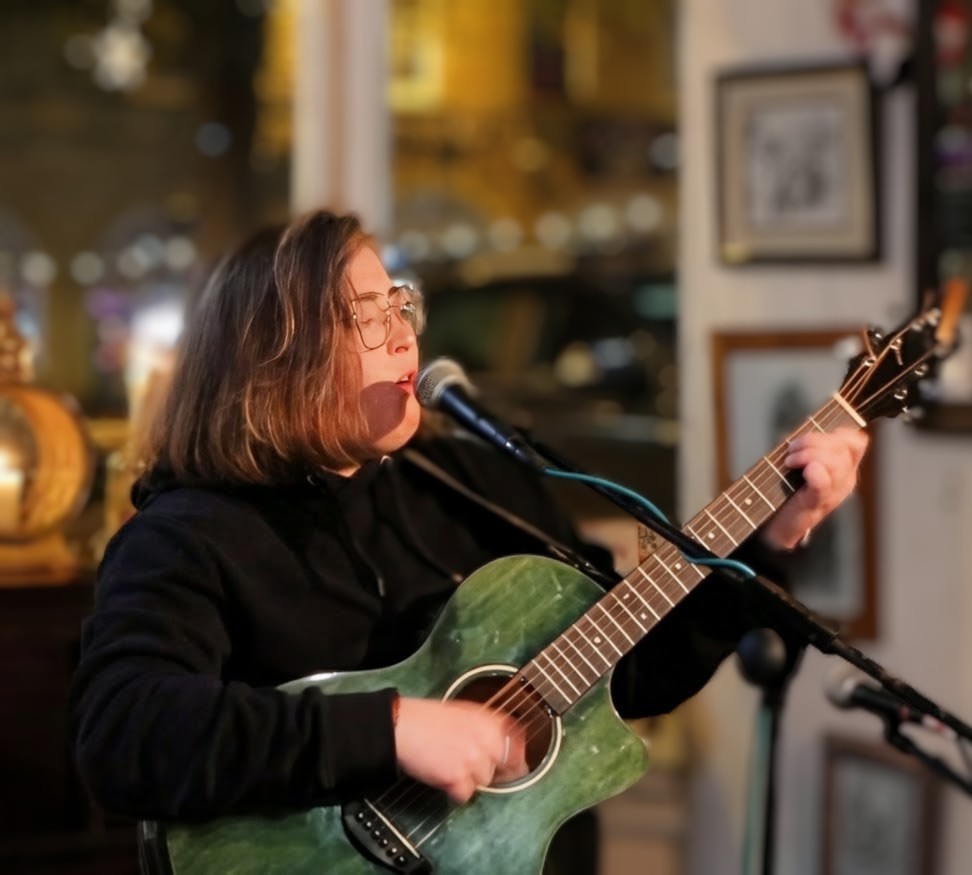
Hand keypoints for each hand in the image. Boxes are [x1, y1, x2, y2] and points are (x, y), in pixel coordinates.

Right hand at [394, 697, 527, 802]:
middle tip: (479, 769)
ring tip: (452, 765)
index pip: (518, 741)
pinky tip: (444, 776)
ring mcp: (474, 760)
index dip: (517, 755)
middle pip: (507, 766)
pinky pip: (466, 794)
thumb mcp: (465, 712)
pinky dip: (456, 791)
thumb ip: (487, 727)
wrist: (403, 726)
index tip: (516, 762)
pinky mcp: (459, 778)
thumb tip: (505, 742)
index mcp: (489, 721)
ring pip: (485, 781)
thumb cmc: (428, 718)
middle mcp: (487, 739)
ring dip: (472, 779)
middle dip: (496, 770)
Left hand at [761, 427, 868, 550]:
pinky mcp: (816, 504)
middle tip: (791, 450)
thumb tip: (808, 433)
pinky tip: (804, 472)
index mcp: (845, 469)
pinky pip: (823, 482)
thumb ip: (812, 448)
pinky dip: (815, 472)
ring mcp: (833, 493)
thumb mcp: (804, 464)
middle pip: (841, 447)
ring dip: (807, 454)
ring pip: (834, 461)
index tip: (813, 438)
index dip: (837, 433)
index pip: (855, 442)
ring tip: (789, 462)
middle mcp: (844, 480)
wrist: (779, 528)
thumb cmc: (790, 492)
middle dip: (812, 441)